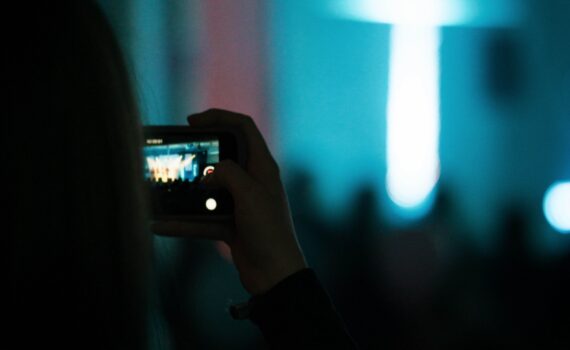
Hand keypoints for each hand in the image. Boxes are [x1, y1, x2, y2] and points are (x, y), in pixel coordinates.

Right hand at [151, 109, 306, 294]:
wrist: (275, 275)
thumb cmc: (269, 231)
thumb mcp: (250, 194)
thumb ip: (228, 173)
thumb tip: (210, 171)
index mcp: (262, 167)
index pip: (244, 128)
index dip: (219, 117)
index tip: (192, 121)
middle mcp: (252, 181)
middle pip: (222, 156)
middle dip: (198, 153)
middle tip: (175, 152)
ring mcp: (240, 203)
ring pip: (208, 190)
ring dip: (186, 191)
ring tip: (161, 188)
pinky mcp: (230, 225)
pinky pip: (201, 218)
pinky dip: (182, 222)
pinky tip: (159, 225)